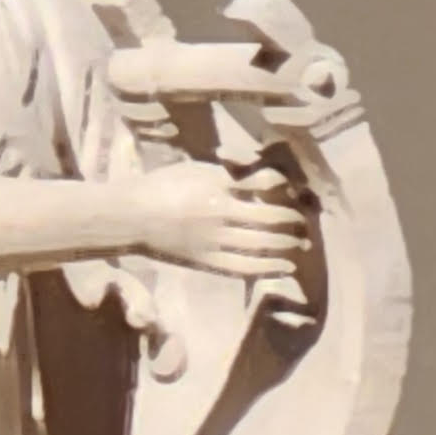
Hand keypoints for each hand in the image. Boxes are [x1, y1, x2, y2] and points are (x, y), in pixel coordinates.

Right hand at [130, 157, 313, 286]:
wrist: (130, 217)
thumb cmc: (161, 186)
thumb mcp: (194, 167)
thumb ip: (227, 169)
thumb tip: (259, 168)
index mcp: (215, 183)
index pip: (263, 180)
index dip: (284, 184)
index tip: (293, 188)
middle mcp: (218, 212)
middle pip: (270, 214)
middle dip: (293, 217)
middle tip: (306, 219)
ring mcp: (213, 240)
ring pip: (262, 243)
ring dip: (288, 243)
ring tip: (303, 243)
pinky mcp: (207, 261)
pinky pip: (245, 267)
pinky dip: (270, 267)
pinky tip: (286, 266)